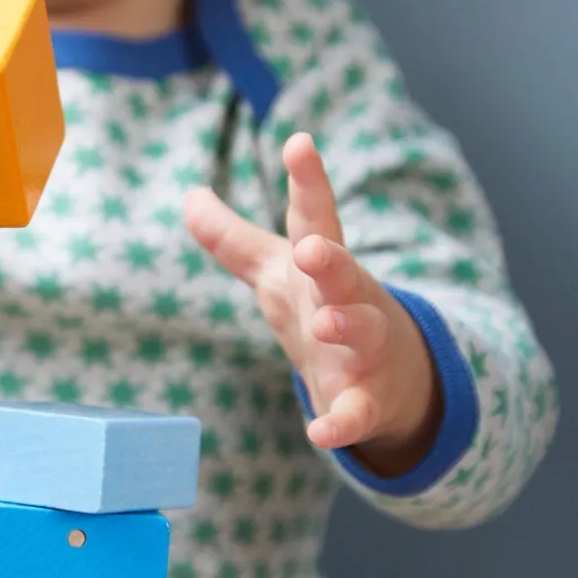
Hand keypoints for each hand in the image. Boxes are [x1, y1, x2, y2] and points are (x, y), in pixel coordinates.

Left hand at [186, 132, 440, 472]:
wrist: (389, 378)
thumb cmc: (323, 308)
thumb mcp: (275, 272)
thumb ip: (232, 238)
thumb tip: (188, 194)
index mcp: (322, 266)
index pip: (314, 217)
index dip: (307, 181)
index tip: (298, 143)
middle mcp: (348, 299)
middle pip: (343, 272)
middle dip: (330, 259)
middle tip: (310, 249)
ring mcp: (364, 350)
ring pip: (362, 332)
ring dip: (345, 326)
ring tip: (324, 323)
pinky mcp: (366, 401)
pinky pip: (357, 412)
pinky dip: (342, 423)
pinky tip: (320, 433)